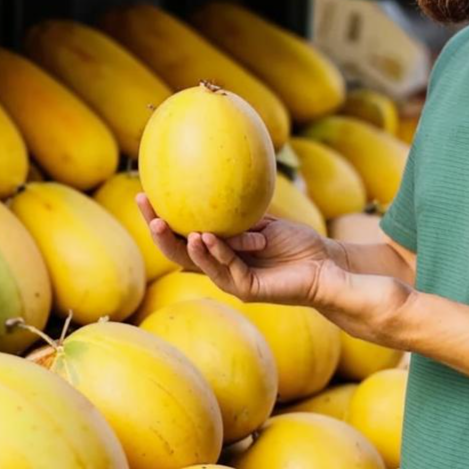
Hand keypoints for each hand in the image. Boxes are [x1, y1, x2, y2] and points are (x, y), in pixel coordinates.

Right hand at [137, 193, 338, 303]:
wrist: (324, 266)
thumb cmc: (297, 243)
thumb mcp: (263, 221)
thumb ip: (239, 211)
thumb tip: (214, 178)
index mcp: (220, 251)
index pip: (181, 236)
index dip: (161, 220)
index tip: (144, 194)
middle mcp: (220, 267)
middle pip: (179, 254)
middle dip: (159, 234)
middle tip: (147, 212)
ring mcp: (232, 280)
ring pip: (197, 264)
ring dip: (180, 243)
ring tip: (164, 225)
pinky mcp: (248, 289)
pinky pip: (226, 269)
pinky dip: (214, 252)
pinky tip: (203, 237)